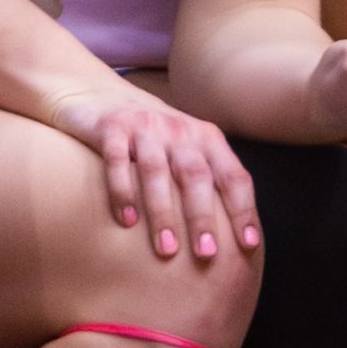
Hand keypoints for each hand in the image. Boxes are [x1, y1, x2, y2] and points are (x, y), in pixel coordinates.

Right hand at [49, 79, 258, 262]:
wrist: (98, 93)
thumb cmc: (153, 136)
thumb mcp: (186, 149)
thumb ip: (207, 180)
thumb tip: (234, 238)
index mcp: (205, 138)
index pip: (232, 175)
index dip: (243, 209)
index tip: (248, 244)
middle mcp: (179, 130)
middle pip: (196, 175)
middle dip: (202, 216)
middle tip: (207, 254)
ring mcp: (144, 127)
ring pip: (156, 171)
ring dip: (163, 212)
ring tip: (167, 250)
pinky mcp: (111, 127)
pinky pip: (117, 161)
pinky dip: (122, 191)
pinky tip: (126, 221)